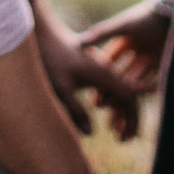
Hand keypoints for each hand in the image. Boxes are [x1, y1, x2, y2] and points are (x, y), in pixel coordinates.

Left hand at [34, 0, 144, 140]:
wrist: (41, 34)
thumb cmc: (49, 59)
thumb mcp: (60, 89)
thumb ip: (76, 111)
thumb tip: (91, 133)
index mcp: (103, 74)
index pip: (129, 98)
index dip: (132, 119)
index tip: (127, 137)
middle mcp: (106, 70)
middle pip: (128, 95)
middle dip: (130, 118)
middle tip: (124, 140)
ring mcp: (100, 68)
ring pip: (119, 91)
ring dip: (121, 110)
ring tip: (116, 132)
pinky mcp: (91, 68)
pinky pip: (108, 85)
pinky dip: (111, 100)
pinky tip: (102, 111)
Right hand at [78, 2, 169, 97]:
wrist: (172, 15)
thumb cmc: (146, 17)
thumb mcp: (122, 26)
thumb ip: (102, 34)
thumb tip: (80, 42)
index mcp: (124, 40)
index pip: (109, 61)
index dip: (101, 73)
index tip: (92, 82)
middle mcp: (135, 50)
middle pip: (121, 73)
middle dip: (113, 86)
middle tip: (102, 102)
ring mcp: (149, 57)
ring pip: (135, 78)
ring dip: (126, 91)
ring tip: (118, 103)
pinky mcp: (162, 63)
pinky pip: (152, 79)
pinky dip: (144, 88)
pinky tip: (136, 96)